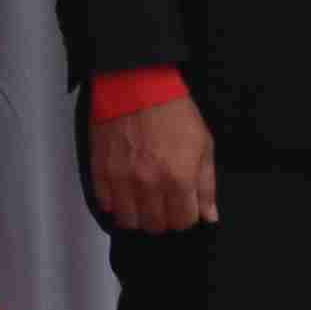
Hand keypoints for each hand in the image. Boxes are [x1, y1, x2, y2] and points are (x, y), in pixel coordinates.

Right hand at [85, 89, 216, 235]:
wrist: (136, 84)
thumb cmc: (173, 110)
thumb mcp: (203, 144)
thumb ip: (206, 185)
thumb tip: (209, 215)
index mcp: (179, 179)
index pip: (183, 222)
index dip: (186, 217)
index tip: (183, 206)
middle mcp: (150, 185)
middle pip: (156, 225)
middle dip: (163, 219)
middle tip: (164, 203)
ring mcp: (122, 179)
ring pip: (129, 220)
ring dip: (138, 216)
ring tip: (142, 201)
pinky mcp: (101, 170)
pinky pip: (105, 203)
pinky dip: (115, 202)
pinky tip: (124, 191)